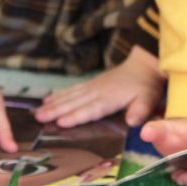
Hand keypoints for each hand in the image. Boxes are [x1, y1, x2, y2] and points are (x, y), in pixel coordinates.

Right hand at [35, 46, 164, 127]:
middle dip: (55, 111)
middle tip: (38, 117)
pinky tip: (49, 98)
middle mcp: (97, 92)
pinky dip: (60, 94)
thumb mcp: (148, 99)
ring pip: (70, 96)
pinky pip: (72, 89)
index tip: (60, 122)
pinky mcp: (92, 83)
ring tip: (37, 110)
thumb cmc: (147, 85)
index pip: (90, 110)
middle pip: (74, 103)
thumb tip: (131, 122)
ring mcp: (93, 86)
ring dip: (53, 103)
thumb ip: (140, 110)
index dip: (76, 116)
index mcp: (110, 98)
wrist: (144, 63)